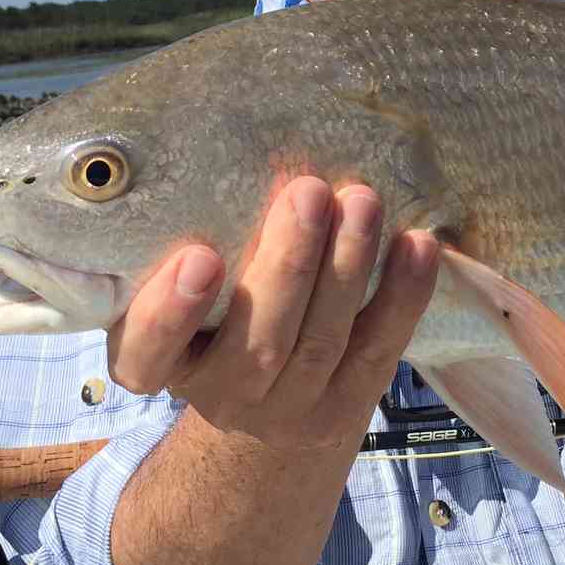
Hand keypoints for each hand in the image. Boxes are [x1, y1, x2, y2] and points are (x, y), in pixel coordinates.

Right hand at [106, 176, 439, 450]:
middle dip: (289, 264)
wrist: (262, 410)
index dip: (170, 312)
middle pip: (258, 341)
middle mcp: (219, 396)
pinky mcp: (344, 412)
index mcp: (157, 364)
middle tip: (308, 191)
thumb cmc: (211, 319)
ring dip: (348, 268)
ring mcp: (286, 413)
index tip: (200, 257)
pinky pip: (378, 354)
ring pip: (322, 344)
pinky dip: (402, 298)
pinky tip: (417, 245)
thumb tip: (225, 150)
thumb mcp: (174, 296)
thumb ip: (180, 245)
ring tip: (362, 201)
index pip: (147, 352)